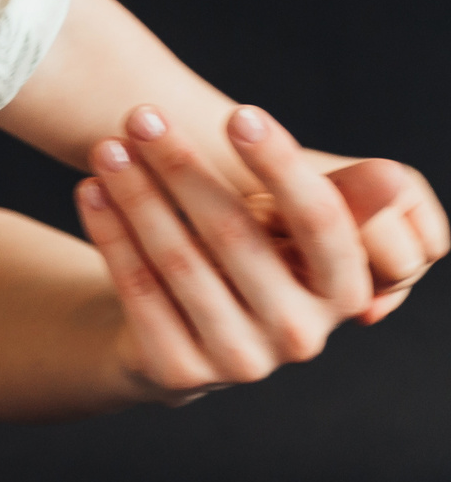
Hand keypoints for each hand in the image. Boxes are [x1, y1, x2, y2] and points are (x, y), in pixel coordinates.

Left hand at [76, 103, 440, 399]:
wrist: (181, 335)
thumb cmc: (247, 260)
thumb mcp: (288, 233)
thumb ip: (332, 201)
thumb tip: (394, 178)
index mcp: (342, 294)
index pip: (320, 221)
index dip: (280, 166)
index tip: (239, 111)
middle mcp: (299, 336)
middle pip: (234, 234)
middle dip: (181, 166)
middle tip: (140, 116)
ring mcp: (239, 361)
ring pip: (178, 259)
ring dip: (136, 195)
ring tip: (106, 148)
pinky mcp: (179, 370)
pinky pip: (136, 288)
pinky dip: (110, 232)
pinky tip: (88, 190)